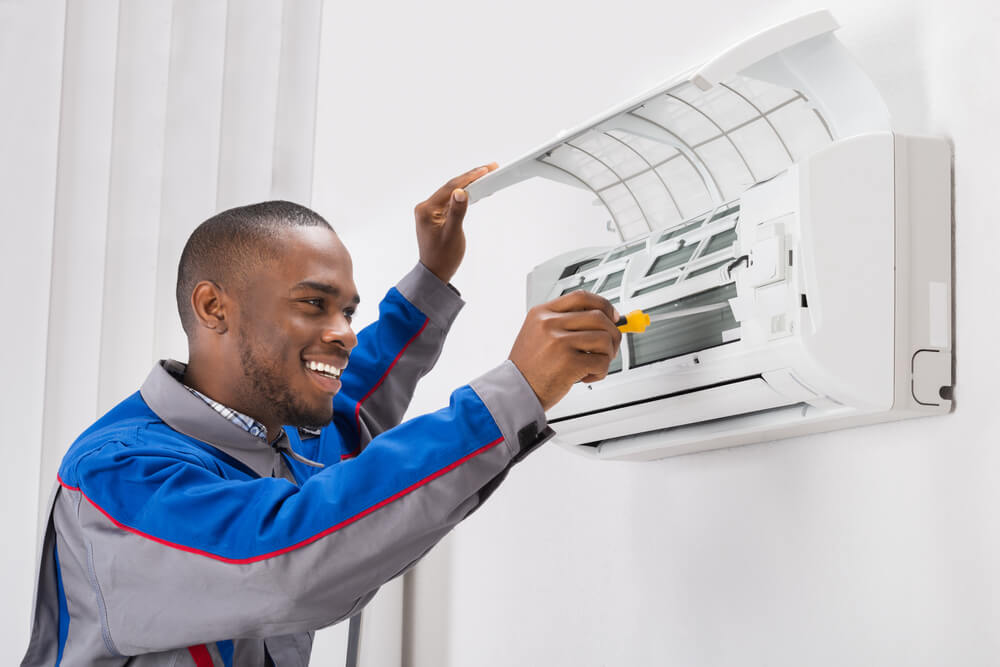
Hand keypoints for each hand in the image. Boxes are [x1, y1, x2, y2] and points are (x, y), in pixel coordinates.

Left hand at [414, 163, 497, 282]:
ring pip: (451, 192)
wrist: (435, 273)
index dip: (469, 177)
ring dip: (468, 184)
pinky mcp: (436, 216)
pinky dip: (463, 195)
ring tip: (485, 176)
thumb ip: (457, 212)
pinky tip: (473, 190)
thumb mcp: (452, 234)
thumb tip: (461, 192)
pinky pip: (450, 200)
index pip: (450, 187)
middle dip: (471, 177)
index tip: (485, 170)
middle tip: (489, 169)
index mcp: (427, 210)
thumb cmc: (442, 258)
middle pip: (451, 187)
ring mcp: (430, 211)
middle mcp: (426, 208)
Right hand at [508, 291, 621, 410]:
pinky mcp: (568, 362)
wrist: (516, 391)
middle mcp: (549, 324)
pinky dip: (600, 372)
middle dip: (613, 334)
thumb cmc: (530, 367)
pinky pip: (601, 362)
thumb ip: (565, 323)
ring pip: (605, 338)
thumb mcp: (539, 334)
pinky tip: (586, 376)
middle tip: (609, 348)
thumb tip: (603, 319)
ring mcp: (558, 342)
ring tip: (594, 364)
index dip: (603, 305)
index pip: (581, 297)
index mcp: (542, 313)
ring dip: (607, 355)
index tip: (613, 317)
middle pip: (599, 316)